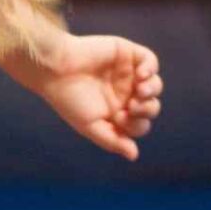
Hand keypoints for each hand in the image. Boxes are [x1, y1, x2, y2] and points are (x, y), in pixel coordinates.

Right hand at [32, 33, 163, 162]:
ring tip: (140, 90)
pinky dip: (150, 68)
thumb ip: (113, 141)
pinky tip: (141, 74)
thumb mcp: (90, 126)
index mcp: (117, 113)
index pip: (140, 124)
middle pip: (151, 107)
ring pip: (154, 86)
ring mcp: (128, 74)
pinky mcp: (128, 54)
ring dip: (152, 91)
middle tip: (132, 105)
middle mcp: (125, 94)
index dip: (136, 125)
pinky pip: (151, 61)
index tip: (119, 118)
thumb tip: (134, 156)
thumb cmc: (69, 99)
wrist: (56, 69)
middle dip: (147, 109)